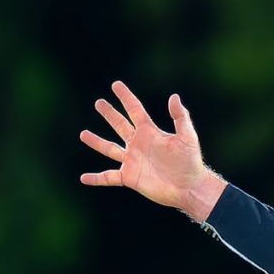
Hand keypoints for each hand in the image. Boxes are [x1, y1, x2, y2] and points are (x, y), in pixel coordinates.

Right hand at [80, 82, 224, 219]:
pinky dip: (96, 178)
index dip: (125, 97)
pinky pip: (108, 177)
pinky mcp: (130, 177)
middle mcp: (139, 144)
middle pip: (120, 125)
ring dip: (96, 142)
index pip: (135, 110)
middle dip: (110, 114)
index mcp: (150, 132)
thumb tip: (173, 96)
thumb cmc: (190, 162)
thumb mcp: (187, 137)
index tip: (116, 85)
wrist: (189, 188)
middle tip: (99, 103)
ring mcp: (132, 161)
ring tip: (83, 134)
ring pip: (109, 149)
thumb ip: (180, 117)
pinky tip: (83, 178)